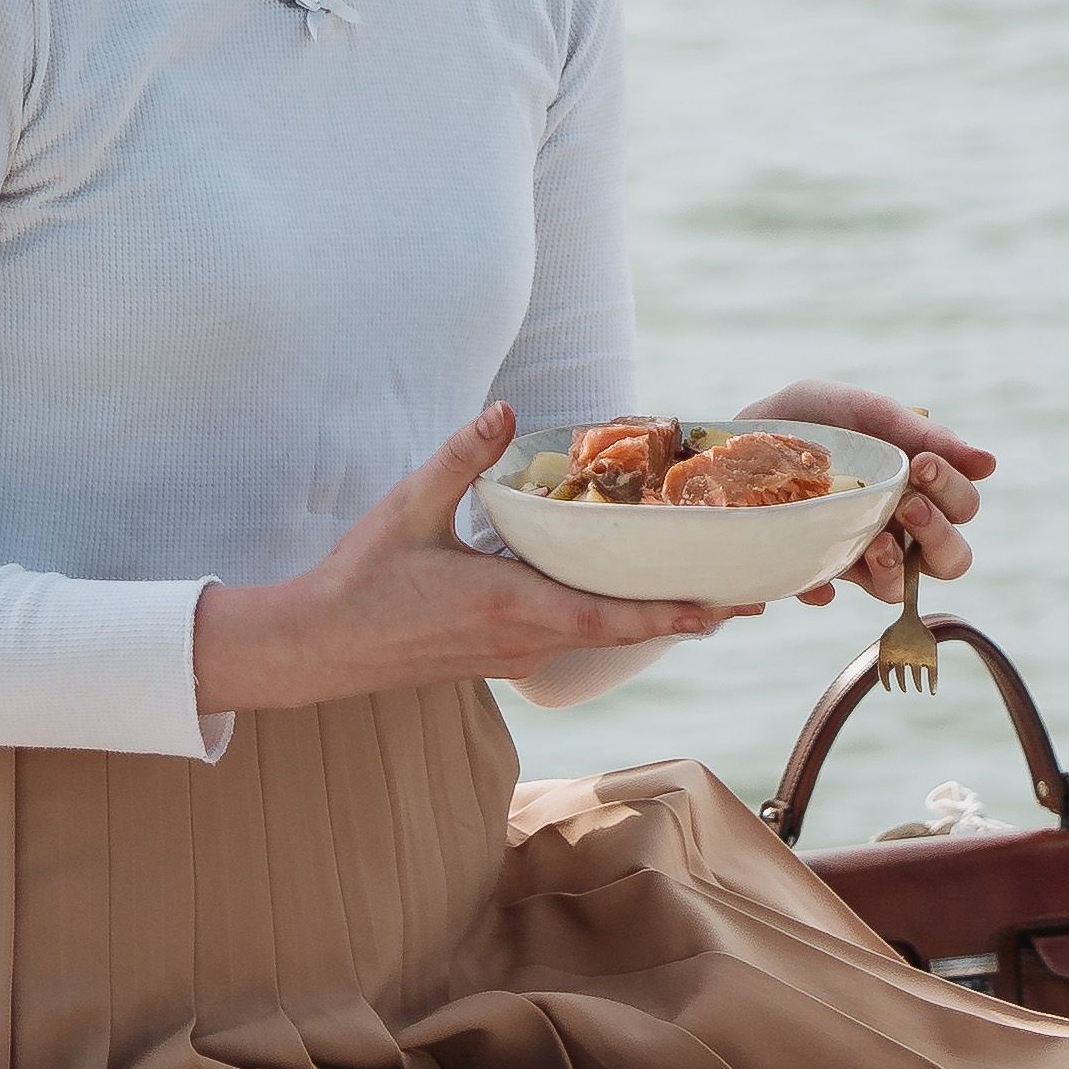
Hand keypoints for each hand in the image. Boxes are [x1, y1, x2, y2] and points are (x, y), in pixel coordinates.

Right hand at [190, 408, 730, 711]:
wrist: (314, 648)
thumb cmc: (359, 579)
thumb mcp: (408, 509)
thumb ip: (461, 457)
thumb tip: (508, 409)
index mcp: (509, 605)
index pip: (610, 617)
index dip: (673, 614)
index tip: (728, 607)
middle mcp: (523, 640)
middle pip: (624, 632)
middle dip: (688, 616)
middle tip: (754, 597)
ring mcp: (513, 656)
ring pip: (602, 640)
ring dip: (655, 621)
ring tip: (715, 599)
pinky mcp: (500, 659)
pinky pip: (573, 641)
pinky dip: (613, 623)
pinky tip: (634, 602)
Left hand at [740, 380, 992, 605]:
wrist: (729, 440)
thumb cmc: (806, 418)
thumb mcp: (859, 410)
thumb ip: (918, 430)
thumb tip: (990, 464)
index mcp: (916, 486)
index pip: (963, 506)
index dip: (953, 490)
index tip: (922, 462)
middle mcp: (895, 526)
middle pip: (951, 558)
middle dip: (938, 533)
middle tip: (906, 503)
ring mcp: (856, 552)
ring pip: (903, 587)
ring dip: (896, 569)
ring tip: (873, 543)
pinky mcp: (814, 571)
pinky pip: (834, 595)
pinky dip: (828, 586)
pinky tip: (817, 573)